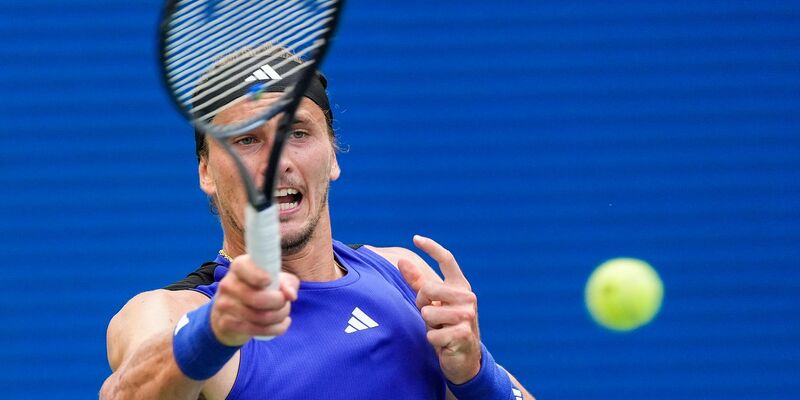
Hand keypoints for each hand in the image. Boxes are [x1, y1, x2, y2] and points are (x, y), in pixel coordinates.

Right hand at [210, 254, 299, 345]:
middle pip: (257, 298)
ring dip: (279, 316)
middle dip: (279, 303)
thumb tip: (291, 295)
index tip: (269, 281)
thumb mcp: (276, 280)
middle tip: (285, 302)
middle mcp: (228, 284)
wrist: (232, 314)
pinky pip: (256, 330)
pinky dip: (276, 328)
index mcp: (240, 267)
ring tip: (284, 313)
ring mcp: (224, 305)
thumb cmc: (259, 290)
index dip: (258, 275)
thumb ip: (287, 283)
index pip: (243, 267)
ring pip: (259, 316)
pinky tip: (282, 324)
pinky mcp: (226, 323)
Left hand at [398, 235, 481, 383]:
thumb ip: (418, 282)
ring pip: (427, 312)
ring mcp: (468, 314)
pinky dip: (433, 341)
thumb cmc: (447, 326)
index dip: (431, 247)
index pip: (447, 260)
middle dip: (423, 305)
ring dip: (429, 326)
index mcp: (460, 285)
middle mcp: (468, 296)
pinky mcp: (464, 333)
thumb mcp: (434, 303)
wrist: (465, 358)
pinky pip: (432, 333)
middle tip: (434, 317)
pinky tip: (444, 343)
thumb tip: (402, 260)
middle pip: (427, 289)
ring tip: (441, 330)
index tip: (416, 238)